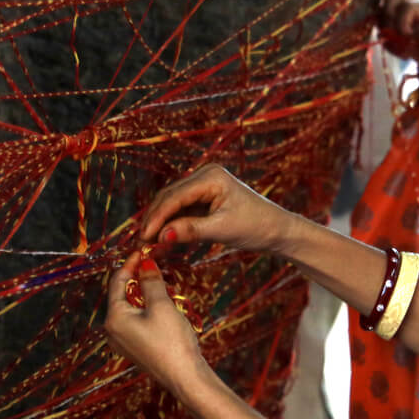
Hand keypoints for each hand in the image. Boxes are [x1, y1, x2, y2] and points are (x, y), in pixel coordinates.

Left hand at [104, 252, 207, 395]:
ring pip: (131, 308)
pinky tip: (163, 305)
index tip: (144, 251)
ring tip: (162, 283)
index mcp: (114, 318)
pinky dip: (147, 309)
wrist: (185, 378)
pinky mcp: (135, 349)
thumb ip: (151, 281)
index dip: (131, 264)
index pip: (117, 282)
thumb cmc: (172, 341)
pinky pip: (136, 322)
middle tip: (155, 265)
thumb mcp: (161, 305)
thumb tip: (145, 264)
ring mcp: (123, 342)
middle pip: (122, 295)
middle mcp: (112, 331)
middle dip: (139, 278)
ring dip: (145, 294)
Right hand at [140, 164, 296, 253]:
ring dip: (160, 223)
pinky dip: (171, 225)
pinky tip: (161, 239)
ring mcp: (204, 185)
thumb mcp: (223, 230)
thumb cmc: (256, 227)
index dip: (156, 218)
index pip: (174, 197)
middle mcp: (204, 175)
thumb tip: (161, 235)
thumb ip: (191, 230)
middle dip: (154, 220)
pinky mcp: (205, 198)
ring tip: (147, 244)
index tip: (143, 238)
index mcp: (211, 176)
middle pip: (169, 197)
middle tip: (139, 243)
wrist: (278, 231)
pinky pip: (181, 210)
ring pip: (172, 204)